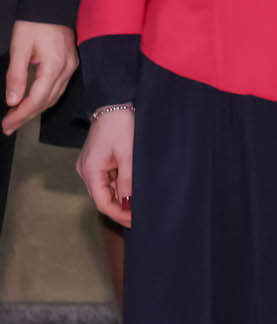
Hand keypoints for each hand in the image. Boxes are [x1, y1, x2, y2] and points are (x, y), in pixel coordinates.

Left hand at [2, 21, 76, 134]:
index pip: (36, 98)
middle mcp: (67, 68)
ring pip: (55, 96)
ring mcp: (71, 66)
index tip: (6, 124)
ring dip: (36, 109)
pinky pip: (59, 87)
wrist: (52, 5)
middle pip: (47, 101)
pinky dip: (45, 98)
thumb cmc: (35, 23)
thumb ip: (16, 76)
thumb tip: (13, 101)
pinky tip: (34, 102)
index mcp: (55, 66)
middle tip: (8, 127)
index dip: (20, 114)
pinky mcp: (70, 63)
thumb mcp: (19, 48)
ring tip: (18, 118)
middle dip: (27, 116)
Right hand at [76, 107, 135, 225]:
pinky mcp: (99, 160)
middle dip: (121, 208)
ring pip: (107, 189)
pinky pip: (109, 179)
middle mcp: (87, 170)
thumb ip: (128, 181)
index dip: (119, 214)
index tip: (136, 221)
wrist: (117, 102)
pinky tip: (134, 190)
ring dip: (122, 197)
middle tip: (141, 216)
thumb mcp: (129, 155)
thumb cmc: (122, 125)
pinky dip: (121, 186)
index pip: (103, 202)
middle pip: (103, 197)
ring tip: (141, 205)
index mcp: (90, 171)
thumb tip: (129, 204)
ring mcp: (92, 165)